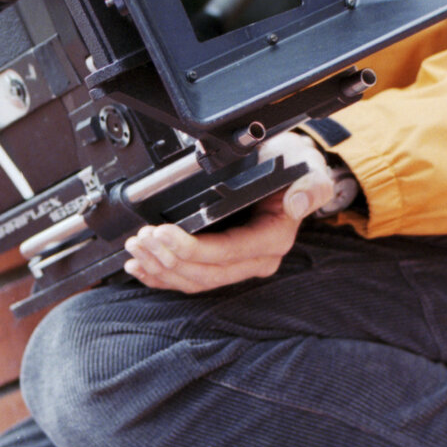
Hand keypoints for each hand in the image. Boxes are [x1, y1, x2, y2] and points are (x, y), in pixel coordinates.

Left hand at [121, 131, 355, 294]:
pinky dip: (161, 275)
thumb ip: (310, 186)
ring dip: (160, 266)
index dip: (192, 248)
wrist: (288, 169)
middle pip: (206, 273)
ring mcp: (237, 263)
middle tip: (142, 238)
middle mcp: (256, 259)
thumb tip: (297, 203)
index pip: (227, 254)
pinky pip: (188, 278)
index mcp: (273, 239)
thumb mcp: (308, 168)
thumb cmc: (294, 167)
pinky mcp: (220, 262)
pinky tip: (141, 267)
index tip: (163, 232)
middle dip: (168, 258)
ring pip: (194, 279)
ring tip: (136, 246)